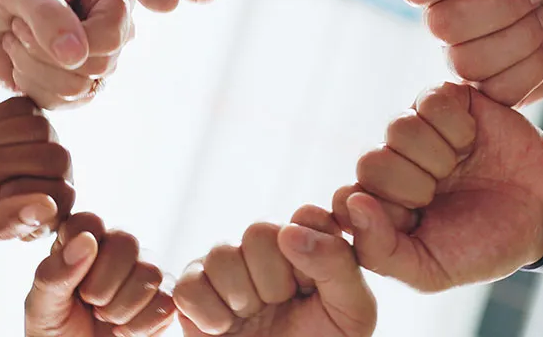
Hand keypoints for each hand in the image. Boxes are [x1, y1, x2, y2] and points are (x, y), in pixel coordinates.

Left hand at [0, 0, 133, 108]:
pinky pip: (60, 104)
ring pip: (78, 90)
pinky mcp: (73, 90)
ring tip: (16, 42)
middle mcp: (113, 31)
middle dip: (43, 51)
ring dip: (32, 67)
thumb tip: (77, 57)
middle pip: (98, 67)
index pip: (111, 38)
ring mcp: (95, 63)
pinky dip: (29, 84)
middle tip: (17, 27)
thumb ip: (48, 14)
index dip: (69, 37)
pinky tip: (18, 61)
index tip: (30, 14)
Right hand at [0, 97, 75, 243]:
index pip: (63, 196)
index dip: (20, 192)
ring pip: (40, 129)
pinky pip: (23, 107)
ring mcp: (40, 144)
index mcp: (46, 214)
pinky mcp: (23, 116)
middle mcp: (51, 178)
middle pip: (56, 158)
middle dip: (3, 164)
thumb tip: (48, 208)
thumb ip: (3, 223)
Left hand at [24, 213, 176, 336]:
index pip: (88, 221)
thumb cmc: (55, 332)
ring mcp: (143, 273)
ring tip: (105, 319)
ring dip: (122, 307)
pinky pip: (166, 301)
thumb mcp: (42, 307)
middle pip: (127, 241)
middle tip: (90, 304)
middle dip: (104, 284)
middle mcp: (115, 251)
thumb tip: (87, 240)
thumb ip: (56, 273)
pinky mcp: (163, 299)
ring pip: (151, 272)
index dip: (82, 248)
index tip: (72, 279)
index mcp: (79, 244)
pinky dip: (140, 325)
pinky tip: (122, 331)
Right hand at [176, 206, 374, 336]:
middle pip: (259, 231)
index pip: (307, 216)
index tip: (312, 286)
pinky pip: (190, 285)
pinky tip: (226, 328)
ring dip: (242, 298)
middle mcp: (268, 249)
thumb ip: (337, 265)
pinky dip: (210, 315)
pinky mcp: (193, 290)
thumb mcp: (352, 311)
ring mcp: (228, 268)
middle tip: (281, 306)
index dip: (309, 249)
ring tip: (253, 318)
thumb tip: (289, 231)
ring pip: (221, 255)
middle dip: (273, 280)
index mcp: (310, 246)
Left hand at [332, 82, 542, 291]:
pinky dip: (458, 127)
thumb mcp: (432, 269)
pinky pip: (431, 101)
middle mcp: (391, 165)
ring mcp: (416, 130)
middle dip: (414, 185)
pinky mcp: (446, 101)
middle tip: (442, 194)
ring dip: (439, 155)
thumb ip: (381, 252)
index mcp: (378, 207)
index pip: (346, 200)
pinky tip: (472, 141)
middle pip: (370, 162)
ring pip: (398, 128)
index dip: (383, 212)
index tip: (416, 221)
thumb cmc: (484, 244)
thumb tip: (352, 204)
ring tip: (460, 166)